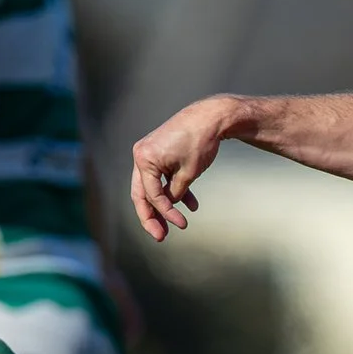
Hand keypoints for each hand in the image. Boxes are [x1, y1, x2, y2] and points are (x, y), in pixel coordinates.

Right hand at [128, 96, 236, 241]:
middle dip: (152, 216)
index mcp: (144, 158)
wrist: (211, 116)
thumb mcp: (188, 174)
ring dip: (165, 206)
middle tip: (160, 237)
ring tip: (176, 225)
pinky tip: (191, 205)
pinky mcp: (160, 153)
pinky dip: (175, 190)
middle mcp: (141, 155)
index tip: (181, 224)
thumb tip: (169, 206)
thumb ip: (175, 192)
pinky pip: (163, 177)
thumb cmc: (200, 141)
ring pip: (153, 187)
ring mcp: (149, 153)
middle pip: (143, 193)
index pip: (152, 194)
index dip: (166, 213)